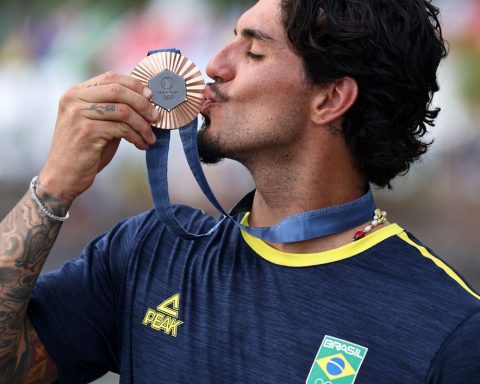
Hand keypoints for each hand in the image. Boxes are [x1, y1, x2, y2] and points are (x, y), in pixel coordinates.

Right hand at [38, 71, 158, 204]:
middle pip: (118, 90)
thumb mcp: (98, 123)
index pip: (111, 77)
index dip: (134, 84)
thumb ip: (114, 109)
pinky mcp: (86, 132)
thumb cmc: (85, 151)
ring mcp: (78, 114)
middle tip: (156, 117)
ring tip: (150, 137)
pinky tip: (141, 145)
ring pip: (123, 110)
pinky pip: (121, 129)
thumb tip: (146, 100)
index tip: (151, 96)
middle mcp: (74, 99)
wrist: (64, 176)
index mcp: (76, 92)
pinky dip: (136, 137)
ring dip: (142, 125)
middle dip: (143, 104)